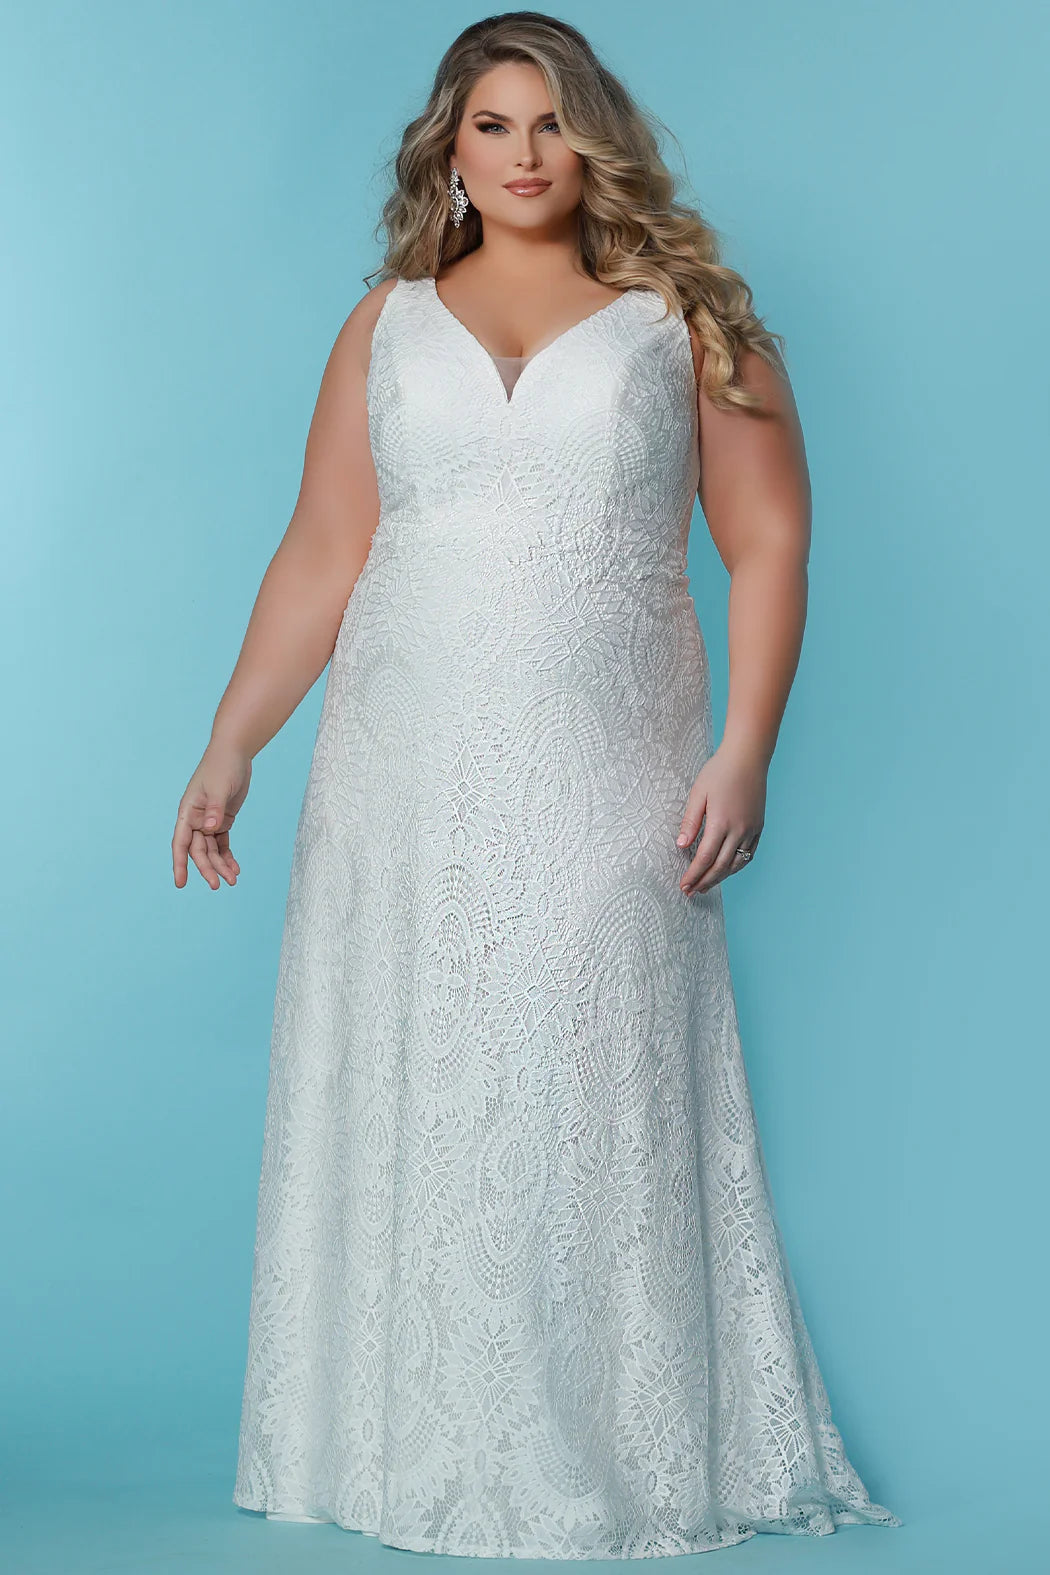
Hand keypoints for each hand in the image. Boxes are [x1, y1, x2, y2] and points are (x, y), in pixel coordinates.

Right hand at [172, 742, 251, 890]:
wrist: (235, 752)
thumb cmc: (222, 766)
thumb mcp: (219, 787)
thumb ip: (214, 809)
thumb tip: (210, 828)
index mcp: (188, 812)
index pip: (180, 843)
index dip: (179, 863)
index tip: (180, 883)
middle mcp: (195, 819)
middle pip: (198, 851)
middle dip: (207, 868)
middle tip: (217, 885)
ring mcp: (209, 821)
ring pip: (212, 850)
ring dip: (220, 865)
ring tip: (232, 880)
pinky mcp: (222, 820)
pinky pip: (222, 843)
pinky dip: (228, 856)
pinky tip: (235, 869)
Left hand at [675, 741, 766, 895]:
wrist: (748, 757)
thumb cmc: (719, 772)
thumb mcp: (698, 793)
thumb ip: (691, 821)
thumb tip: (682, 846)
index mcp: (721, 822)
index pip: (705, 858)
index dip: (693, 875)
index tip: (683, 886)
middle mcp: (739, 830)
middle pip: (721, 866)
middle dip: (704, 882)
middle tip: (690, 892)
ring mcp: (751, 829)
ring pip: (736, 863)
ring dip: (720, 877)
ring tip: (706, 886)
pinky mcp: (759, 826)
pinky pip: (749, 853)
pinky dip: (737, 865)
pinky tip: (727, 870)